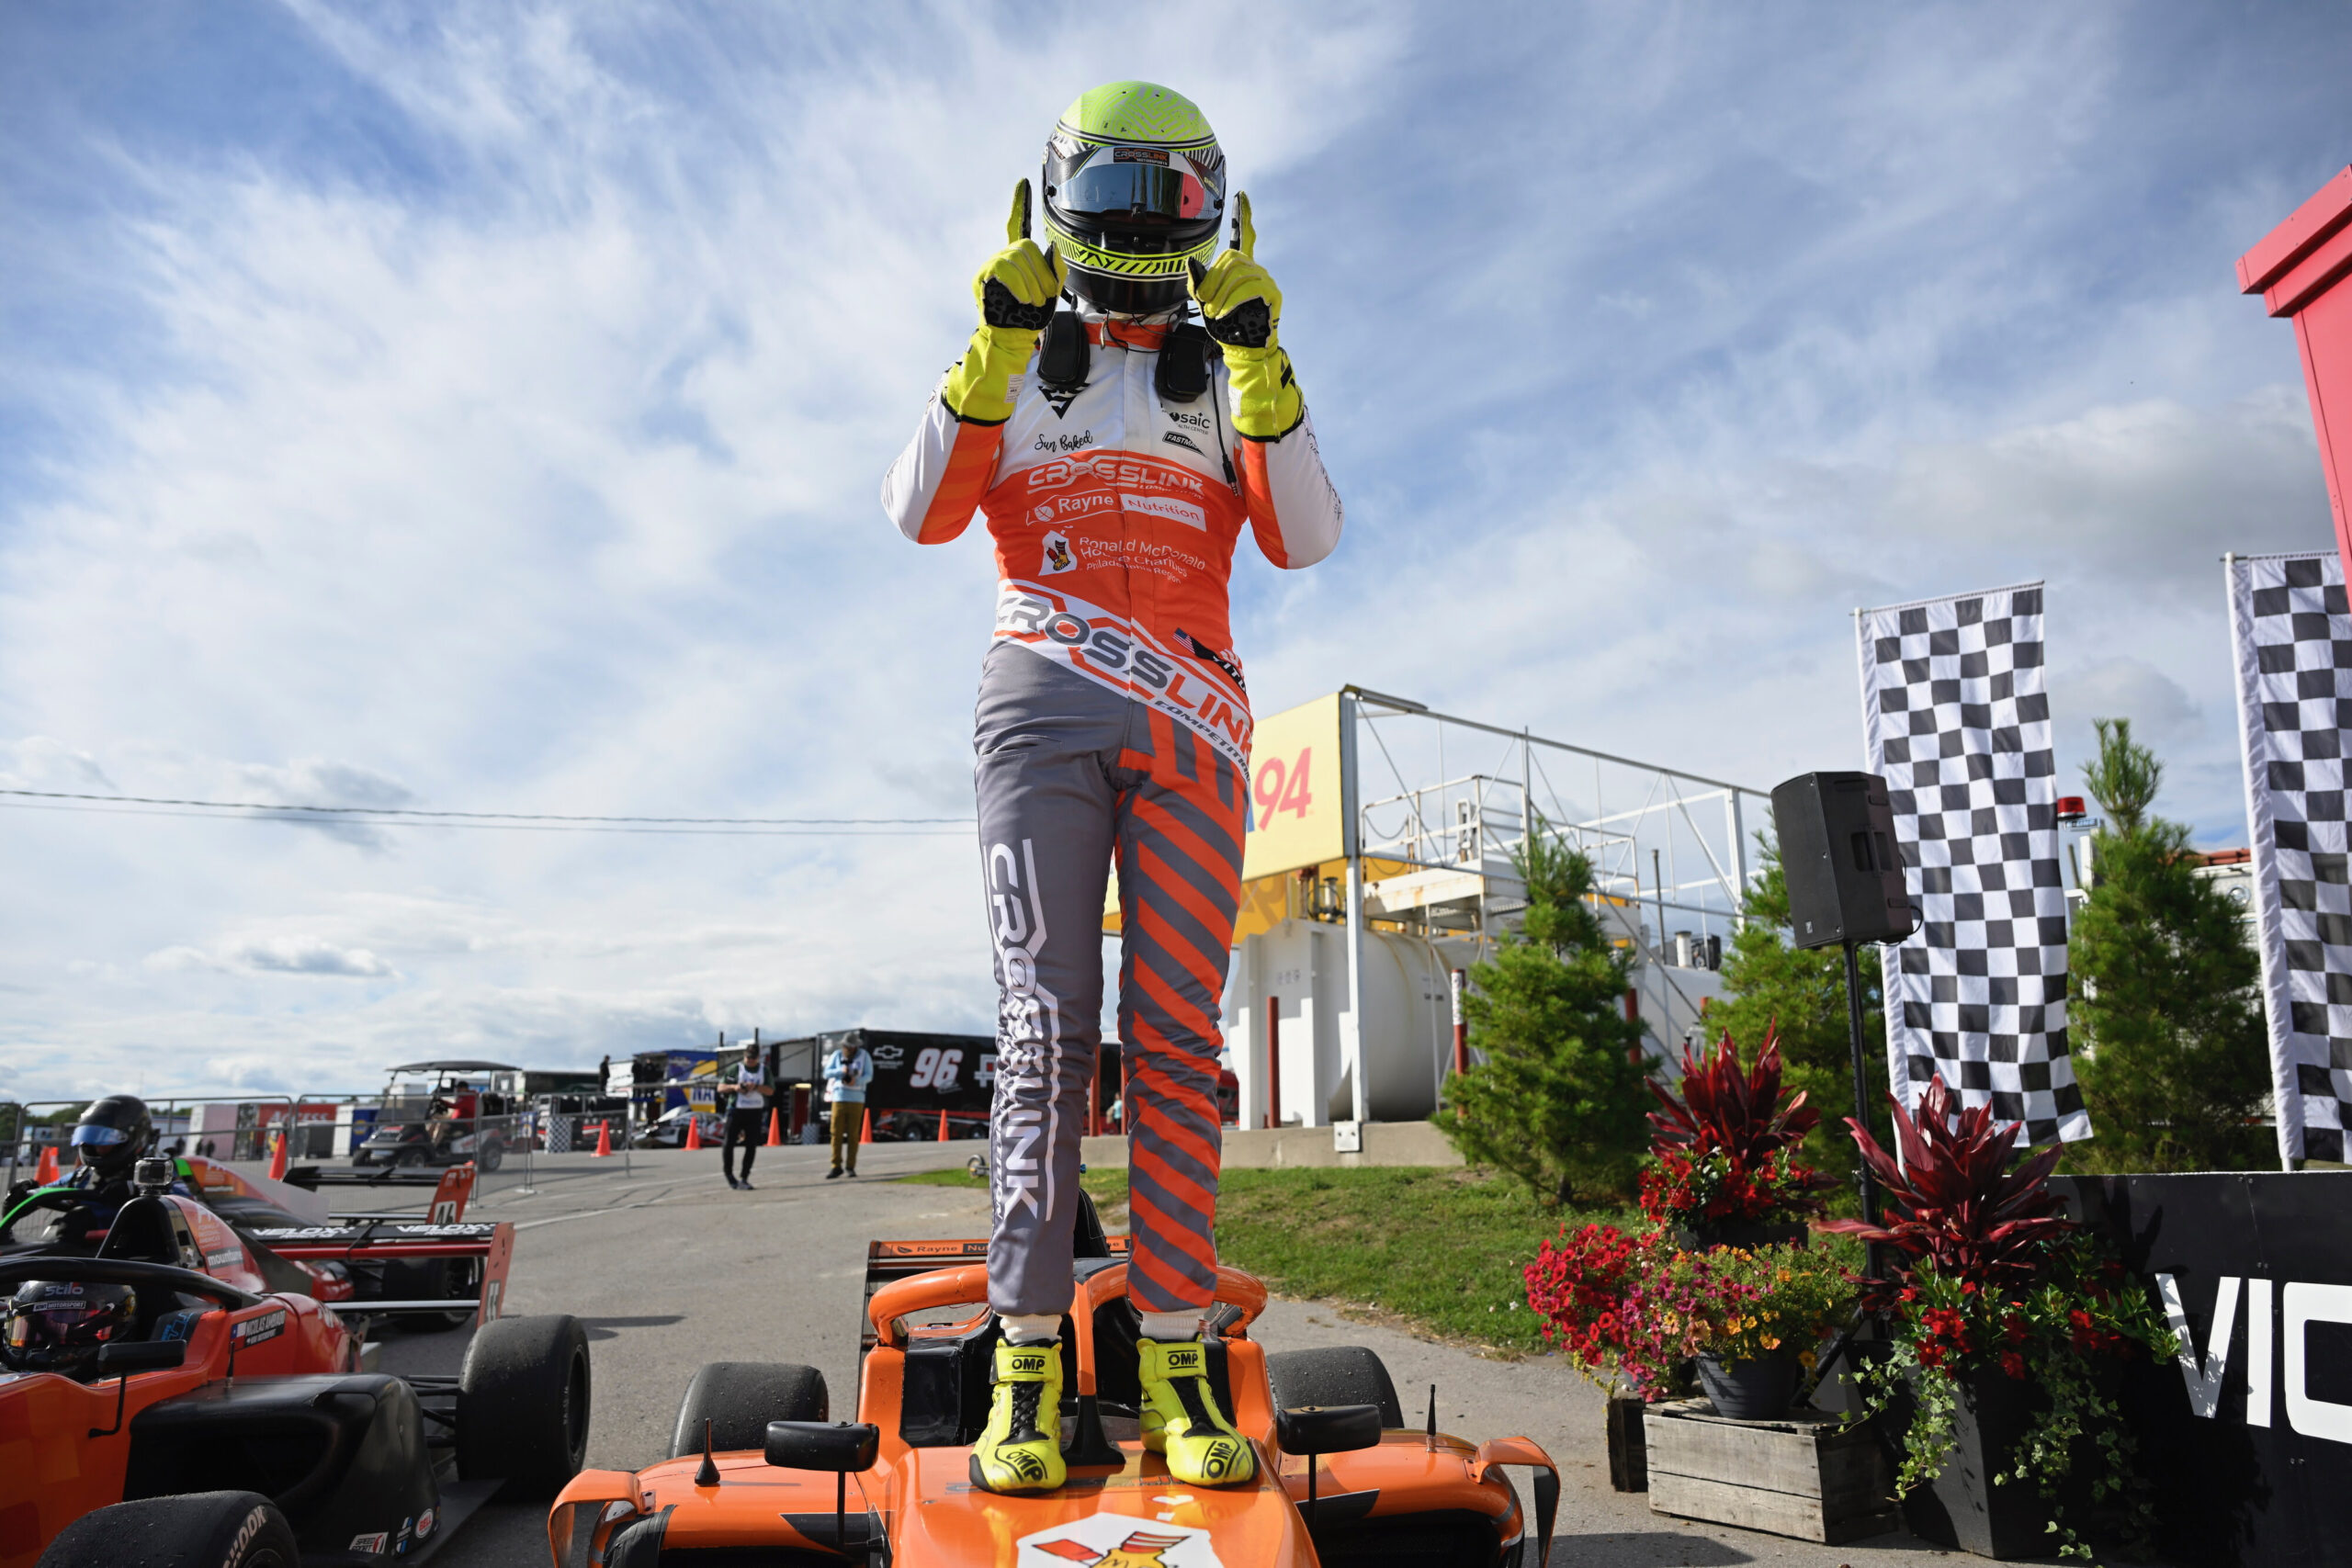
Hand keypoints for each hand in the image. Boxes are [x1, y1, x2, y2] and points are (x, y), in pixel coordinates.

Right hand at [973, 179, 1065, 330]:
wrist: (1013, 337)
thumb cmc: (1032, 316)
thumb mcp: (1053, 291)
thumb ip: (1057, 269)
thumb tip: (1051, 246)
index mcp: (1021, 257)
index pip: (1020, 224)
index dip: (1021, 203)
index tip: (1023, 183)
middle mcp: (1004, 255)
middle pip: (1025, 246)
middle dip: (1041, 271)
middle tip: (1046, 295)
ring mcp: (991, 264)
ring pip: (1016, 258)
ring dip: (1031, 281)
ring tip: (1034, 301)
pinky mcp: (983, 276)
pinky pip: (1003, 268)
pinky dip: (1018, 283)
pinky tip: (1024, 297)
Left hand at [1189, 192, 1279, 348]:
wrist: (1244, 349)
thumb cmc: (1226, 326)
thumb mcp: (1205, 303)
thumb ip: (1197, 283)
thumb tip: (1192, 262)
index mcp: (1241, 268)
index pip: (1243, 236)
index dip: (1242, 216)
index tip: (1241, 195)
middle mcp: (1255, 268)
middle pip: (1231, 258)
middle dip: (1214, 280)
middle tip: (1206, 302)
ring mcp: (1266, 279)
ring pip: (1238, 273)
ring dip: (1221, 293)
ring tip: (1215, 312)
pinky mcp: (1272, 293)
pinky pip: (1249, 287)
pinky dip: (1233, 300)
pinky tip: (1226, 313)